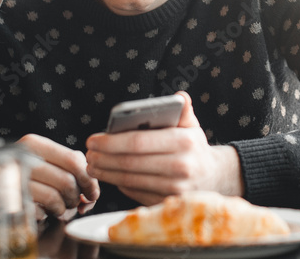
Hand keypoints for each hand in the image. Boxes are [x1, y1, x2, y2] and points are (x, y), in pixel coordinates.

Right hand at [17, 134, 100, 220]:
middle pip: (67, 181)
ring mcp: (13, 180)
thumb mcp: (44, 161)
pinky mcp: (6, 201)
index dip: (89, 180)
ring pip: (54, 198)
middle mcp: (22, 159)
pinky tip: (41, 211)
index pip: (73, 160)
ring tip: (58, 208)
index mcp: (34, 144)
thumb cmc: (22, 174)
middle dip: (76, 197)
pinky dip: (45, 215)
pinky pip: (38, 213)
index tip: (92, 192)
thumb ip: (70, 169)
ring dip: (62, 209)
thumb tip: (91, 192)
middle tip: (74, 202)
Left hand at [85, 91, 243, 205]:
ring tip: (92, 164)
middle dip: (104, 158)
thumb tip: (180, 96)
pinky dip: (118, 184)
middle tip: (88, 153)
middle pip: (130, 163)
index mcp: (184, 142)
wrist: (211, 178)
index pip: (139, 142)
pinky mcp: (166, 203)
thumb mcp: (192, 126)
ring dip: (106, 173)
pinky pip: (134, 193)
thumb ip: (183, 110)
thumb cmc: (193, 146)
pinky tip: (108, 175)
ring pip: (129, 180)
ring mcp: (173, 189)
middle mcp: (181, 167)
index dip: (112, 142)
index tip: (93, 139)